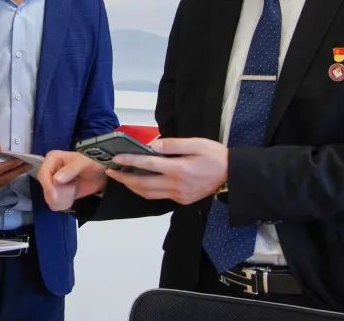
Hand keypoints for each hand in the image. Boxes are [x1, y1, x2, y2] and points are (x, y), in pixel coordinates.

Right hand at [0, 143, 30, 197]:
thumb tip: (0, 148)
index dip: (10, 165)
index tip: (21, 159)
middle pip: (2, 179)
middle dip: (17, 172)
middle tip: (29, 165)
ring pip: (1, 184)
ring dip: (13, 176)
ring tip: (24, 168)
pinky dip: (5, 180)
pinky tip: (13, 173)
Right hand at [38, 150, 107, 211]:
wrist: (100, 173)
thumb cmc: (91, 163)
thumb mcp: (83, 163)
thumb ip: (70, 169)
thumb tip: (56, 179)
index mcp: (53, 158)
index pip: (43, 173)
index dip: (47, 185)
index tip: (54, 196)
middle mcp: (50, 169)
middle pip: (44, 185)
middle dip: (52, 195)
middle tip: (64, 200)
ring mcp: (53, 181)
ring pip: (47, 195)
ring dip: (56, 201)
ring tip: (69, 199)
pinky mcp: (58, 191)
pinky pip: (53, 201)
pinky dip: (59, 205)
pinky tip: (68, 203)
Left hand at [106, 137, 227, 204]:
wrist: (233, 175)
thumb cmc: (215, 156)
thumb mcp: (196, 143)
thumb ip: (172, 144)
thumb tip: (152, 145)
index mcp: (178, 169)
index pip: (147, 165)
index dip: (129, 161)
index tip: (116, 158)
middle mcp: (176, 185)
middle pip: (143, 184)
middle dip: (124, 178)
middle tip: (111, 172)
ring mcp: (178, 195)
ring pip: (148, 194)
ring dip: (132, 187)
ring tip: (121, 178)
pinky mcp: (181, 200)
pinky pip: (159, 197)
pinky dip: (146, 191)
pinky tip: (140, 184)